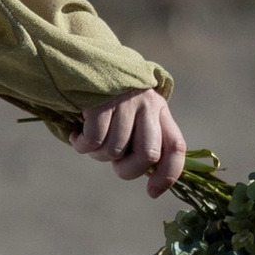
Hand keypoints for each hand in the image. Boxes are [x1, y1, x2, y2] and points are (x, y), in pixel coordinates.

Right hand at [70, 87, 187, 198]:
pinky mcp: (101, 101)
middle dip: (127, 170)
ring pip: (115, 150)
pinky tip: (77, 136)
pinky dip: (82, 145)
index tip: (152, 192)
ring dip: (98, 155)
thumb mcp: (136, 114)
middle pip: (148, 155)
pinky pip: (94, 139)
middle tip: (113, 164)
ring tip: (90, 144)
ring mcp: (125, 103)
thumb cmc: (113, 100)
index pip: (176, 147)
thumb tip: (148, 175)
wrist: (89, 63)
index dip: (168, 175)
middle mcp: (148, 106)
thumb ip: (145, 138)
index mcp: (160, 111)